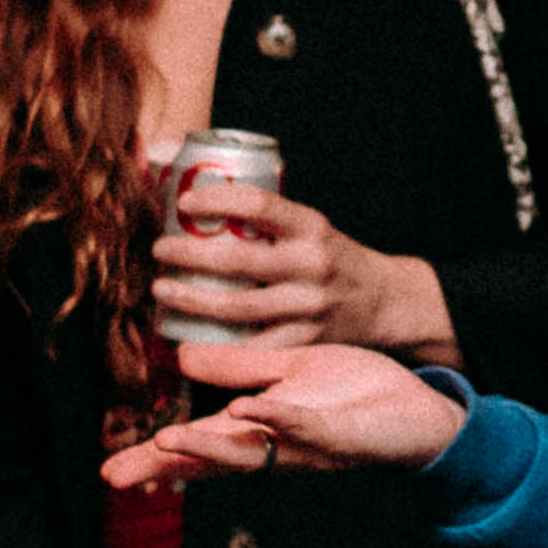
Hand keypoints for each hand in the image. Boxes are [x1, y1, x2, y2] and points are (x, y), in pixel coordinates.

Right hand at [97, 340, 471, 487]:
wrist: (420, 409)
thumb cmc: (356, 394)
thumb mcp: (290, 372)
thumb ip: (239, 371)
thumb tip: (180, 360)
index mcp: (259, 432)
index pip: (198, 449)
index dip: (155, 460)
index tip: (111, 471)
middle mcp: (276, 449)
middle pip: (212, 462)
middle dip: (167, 466)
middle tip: (120, 475)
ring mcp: (307, 447)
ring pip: (252, 452)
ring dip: (211, 447)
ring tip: (169, 440)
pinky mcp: (341, 437)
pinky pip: (306, 429)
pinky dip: (277, 421)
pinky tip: (250, 411)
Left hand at [151, 189, 453, 364]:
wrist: (388, 304)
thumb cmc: (334, 261)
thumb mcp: (313, 230)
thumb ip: (269, 224)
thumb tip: (199, 209)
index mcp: (312, 228)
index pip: (258, 205)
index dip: (216, 200)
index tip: (184, 202)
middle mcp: (311, 266)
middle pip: (236, 262)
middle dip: (187, 257)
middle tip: (159, 251)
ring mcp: (308, 308)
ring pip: (236, 309)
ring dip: (191, 301)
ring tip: (162, 291)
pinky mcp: (305, 342)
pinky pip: (251, 347)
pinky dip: (215, 347)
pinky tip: (188, 341)